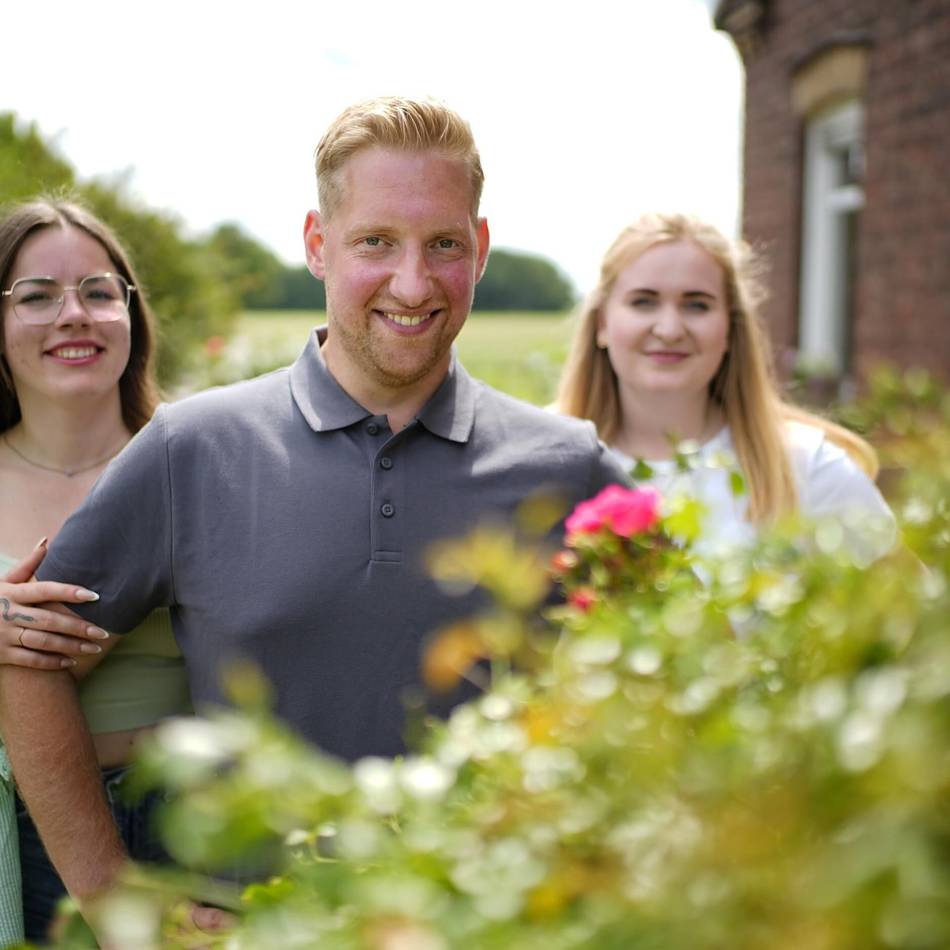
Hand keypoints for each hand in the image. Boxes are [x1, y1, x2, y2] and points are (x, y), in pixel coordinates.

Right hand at [0, 539, 109, 669]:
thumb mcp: (2, 581)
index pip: (44, 590)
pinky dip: (51, 663)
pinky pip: (30, 661)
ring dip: (71, 646)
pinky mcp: (1, 655)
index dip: (69, 592)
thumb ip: (26, 565)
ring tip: (95, 648)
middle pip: (49, 620)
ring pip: (43, 642)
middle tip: (104, 631)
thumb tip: (47, 541)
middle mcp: (8, 613)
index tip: (94, 596)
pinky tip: (71, 662)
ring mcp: (4, 636)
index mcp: (11, 593)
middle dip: (79, 627)